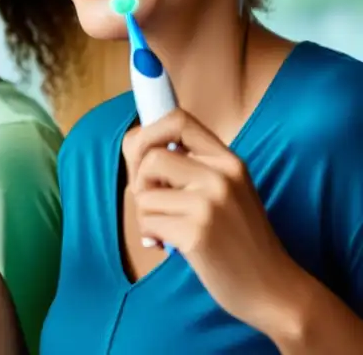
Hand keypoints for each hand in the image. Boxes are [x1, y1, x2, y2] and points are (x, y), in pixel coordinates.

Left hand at [126, 109, 298, 329]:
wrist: (274, 288)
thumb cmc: (240, 240)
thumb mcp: (227, 190)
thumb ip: (191, 166)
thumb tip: (135, 145)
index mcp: (228, 161)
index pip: (177, 119)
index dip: (147, 133)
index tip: (142, 156)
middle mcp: (221, 176)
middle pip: (150, 156)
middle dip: (138, 180)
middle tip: (150, 201)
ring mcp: (209, 204)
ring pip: (143, 193)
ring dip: (145, 214)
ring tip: (166, 228)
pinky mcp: (197, 233)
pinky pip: (148, 221)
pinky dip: (151, 234)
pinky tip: (169, 244)